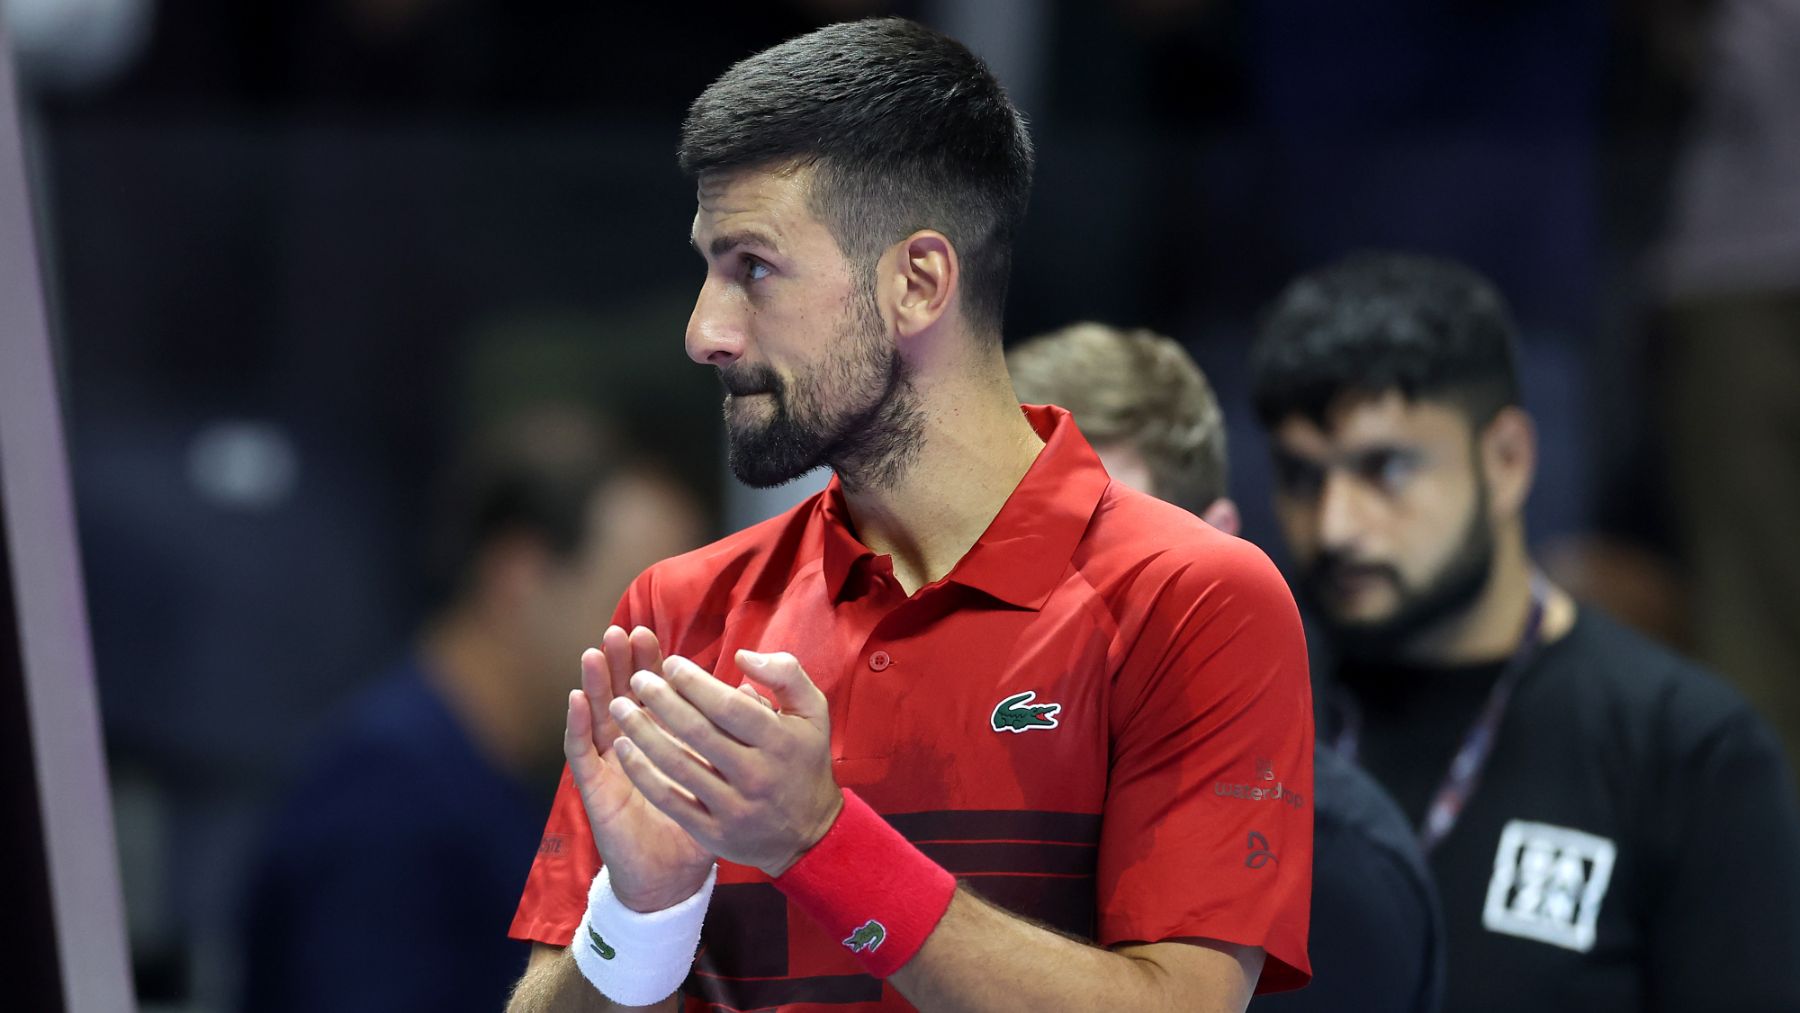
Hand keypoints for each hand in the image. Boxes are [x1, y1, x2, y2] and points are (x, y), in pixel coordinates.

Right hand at [566, 625, 716, 910]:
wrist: (672, 876)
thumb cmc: (701, 822)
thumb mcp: (724, 776)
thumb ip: (734, 735)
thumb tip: (745, 691)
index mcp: (665, 739)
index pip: (655, 693)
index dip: (651, 664)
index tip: (651, 634)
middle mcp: (635, 746)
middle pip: (623, 696)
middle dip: (622, 663)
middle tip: (621, 630)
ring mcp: (611, 765)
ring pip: (598, 715)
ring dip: (595, 683)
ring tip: (595, 651)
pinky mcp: (596, 788)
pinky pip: (582, 753)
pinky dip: (577, 725)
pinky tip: (577, 699)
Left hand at [608, 649, 843, 877]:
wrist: (810, 836)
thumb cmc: (804, 762)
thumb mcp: (812, 712)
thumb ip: (785, 674)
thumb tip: (742, 656)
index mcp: (779, 741)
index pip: (727, 707)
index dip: (693, 682)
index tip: (669, 663)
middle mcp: (756, 775)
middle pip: (698, 733)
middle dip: (661, 701)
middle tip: (637, 679)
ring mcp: (734, 807)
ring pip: (678, 766)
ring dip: (642, 733)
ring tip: (618, 707)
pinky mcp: (714, 833)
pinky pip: (670, 800)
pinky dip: (642, 773)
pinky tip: (623, 749)